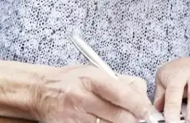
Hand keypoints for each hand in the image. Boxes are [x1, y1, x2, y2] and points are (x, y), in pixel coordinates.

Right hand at [32, 65, 158, 122]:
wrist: (40, 91)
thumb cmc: (72, 80)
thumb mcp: (95, 72)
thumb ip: (120, 82)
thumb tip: (142, 97)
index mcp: (91, 78)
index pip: (122, 94)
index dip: (139, 106)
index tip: (150, 113)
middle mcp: (82, 98)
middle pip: (118, 116)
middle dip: (135, 119)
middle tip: (143, 119)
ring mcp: (75, 117)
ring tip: (127, 120)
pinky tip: (108, 122)